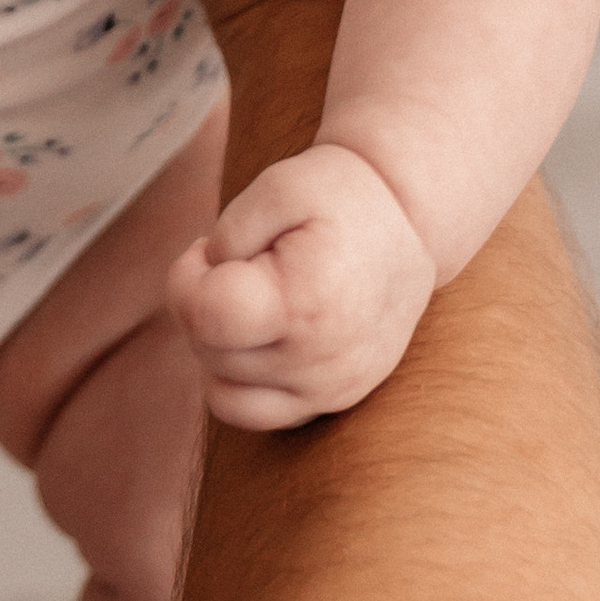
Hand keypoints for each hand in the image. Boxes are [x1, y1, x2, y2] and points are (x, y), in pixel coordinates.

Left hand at [169, 140, 436, 427]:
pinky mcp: (335, 402)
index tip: (208, 250)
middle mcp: (324, 361)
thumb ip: (226, 237)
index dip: (186, 279)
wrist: (412, 222)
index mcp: (308, 304)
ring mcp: (333, 390)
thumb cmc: (339, 198)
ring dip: (220, 348)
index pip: (204, 318)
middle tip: (242, 266)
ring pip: (223, 395)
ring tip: (255, 302)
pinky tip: (263, 336)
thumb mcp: (277, 186)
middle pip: (209, 353)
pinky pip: (255, 414)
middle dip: (205, 306)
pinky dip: (243, 381)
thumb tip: (206, 296)